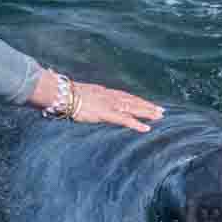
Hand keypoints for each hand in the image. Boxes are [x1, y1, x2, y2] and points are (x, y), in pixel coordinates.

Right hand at [29, 70, 164, 132]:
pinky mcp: (105, 113)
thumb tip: (87, 99)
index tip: (148, 103)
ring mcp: (109, 105)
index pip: (126, 96)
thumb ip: (88, 97)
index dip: (138, 100)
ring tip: (159, 116)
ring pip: (133, 109)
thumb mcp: (81, 94)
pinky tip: (146, 129)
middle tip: (161, 111)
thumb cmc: (65, 94)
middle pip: (133, 101)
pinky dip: (136, 124)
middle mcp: (110, 96)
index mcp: (104, 92)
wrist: (60, 94)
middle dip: (147, 106)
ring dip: (147, 113)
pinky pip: (124, 120)